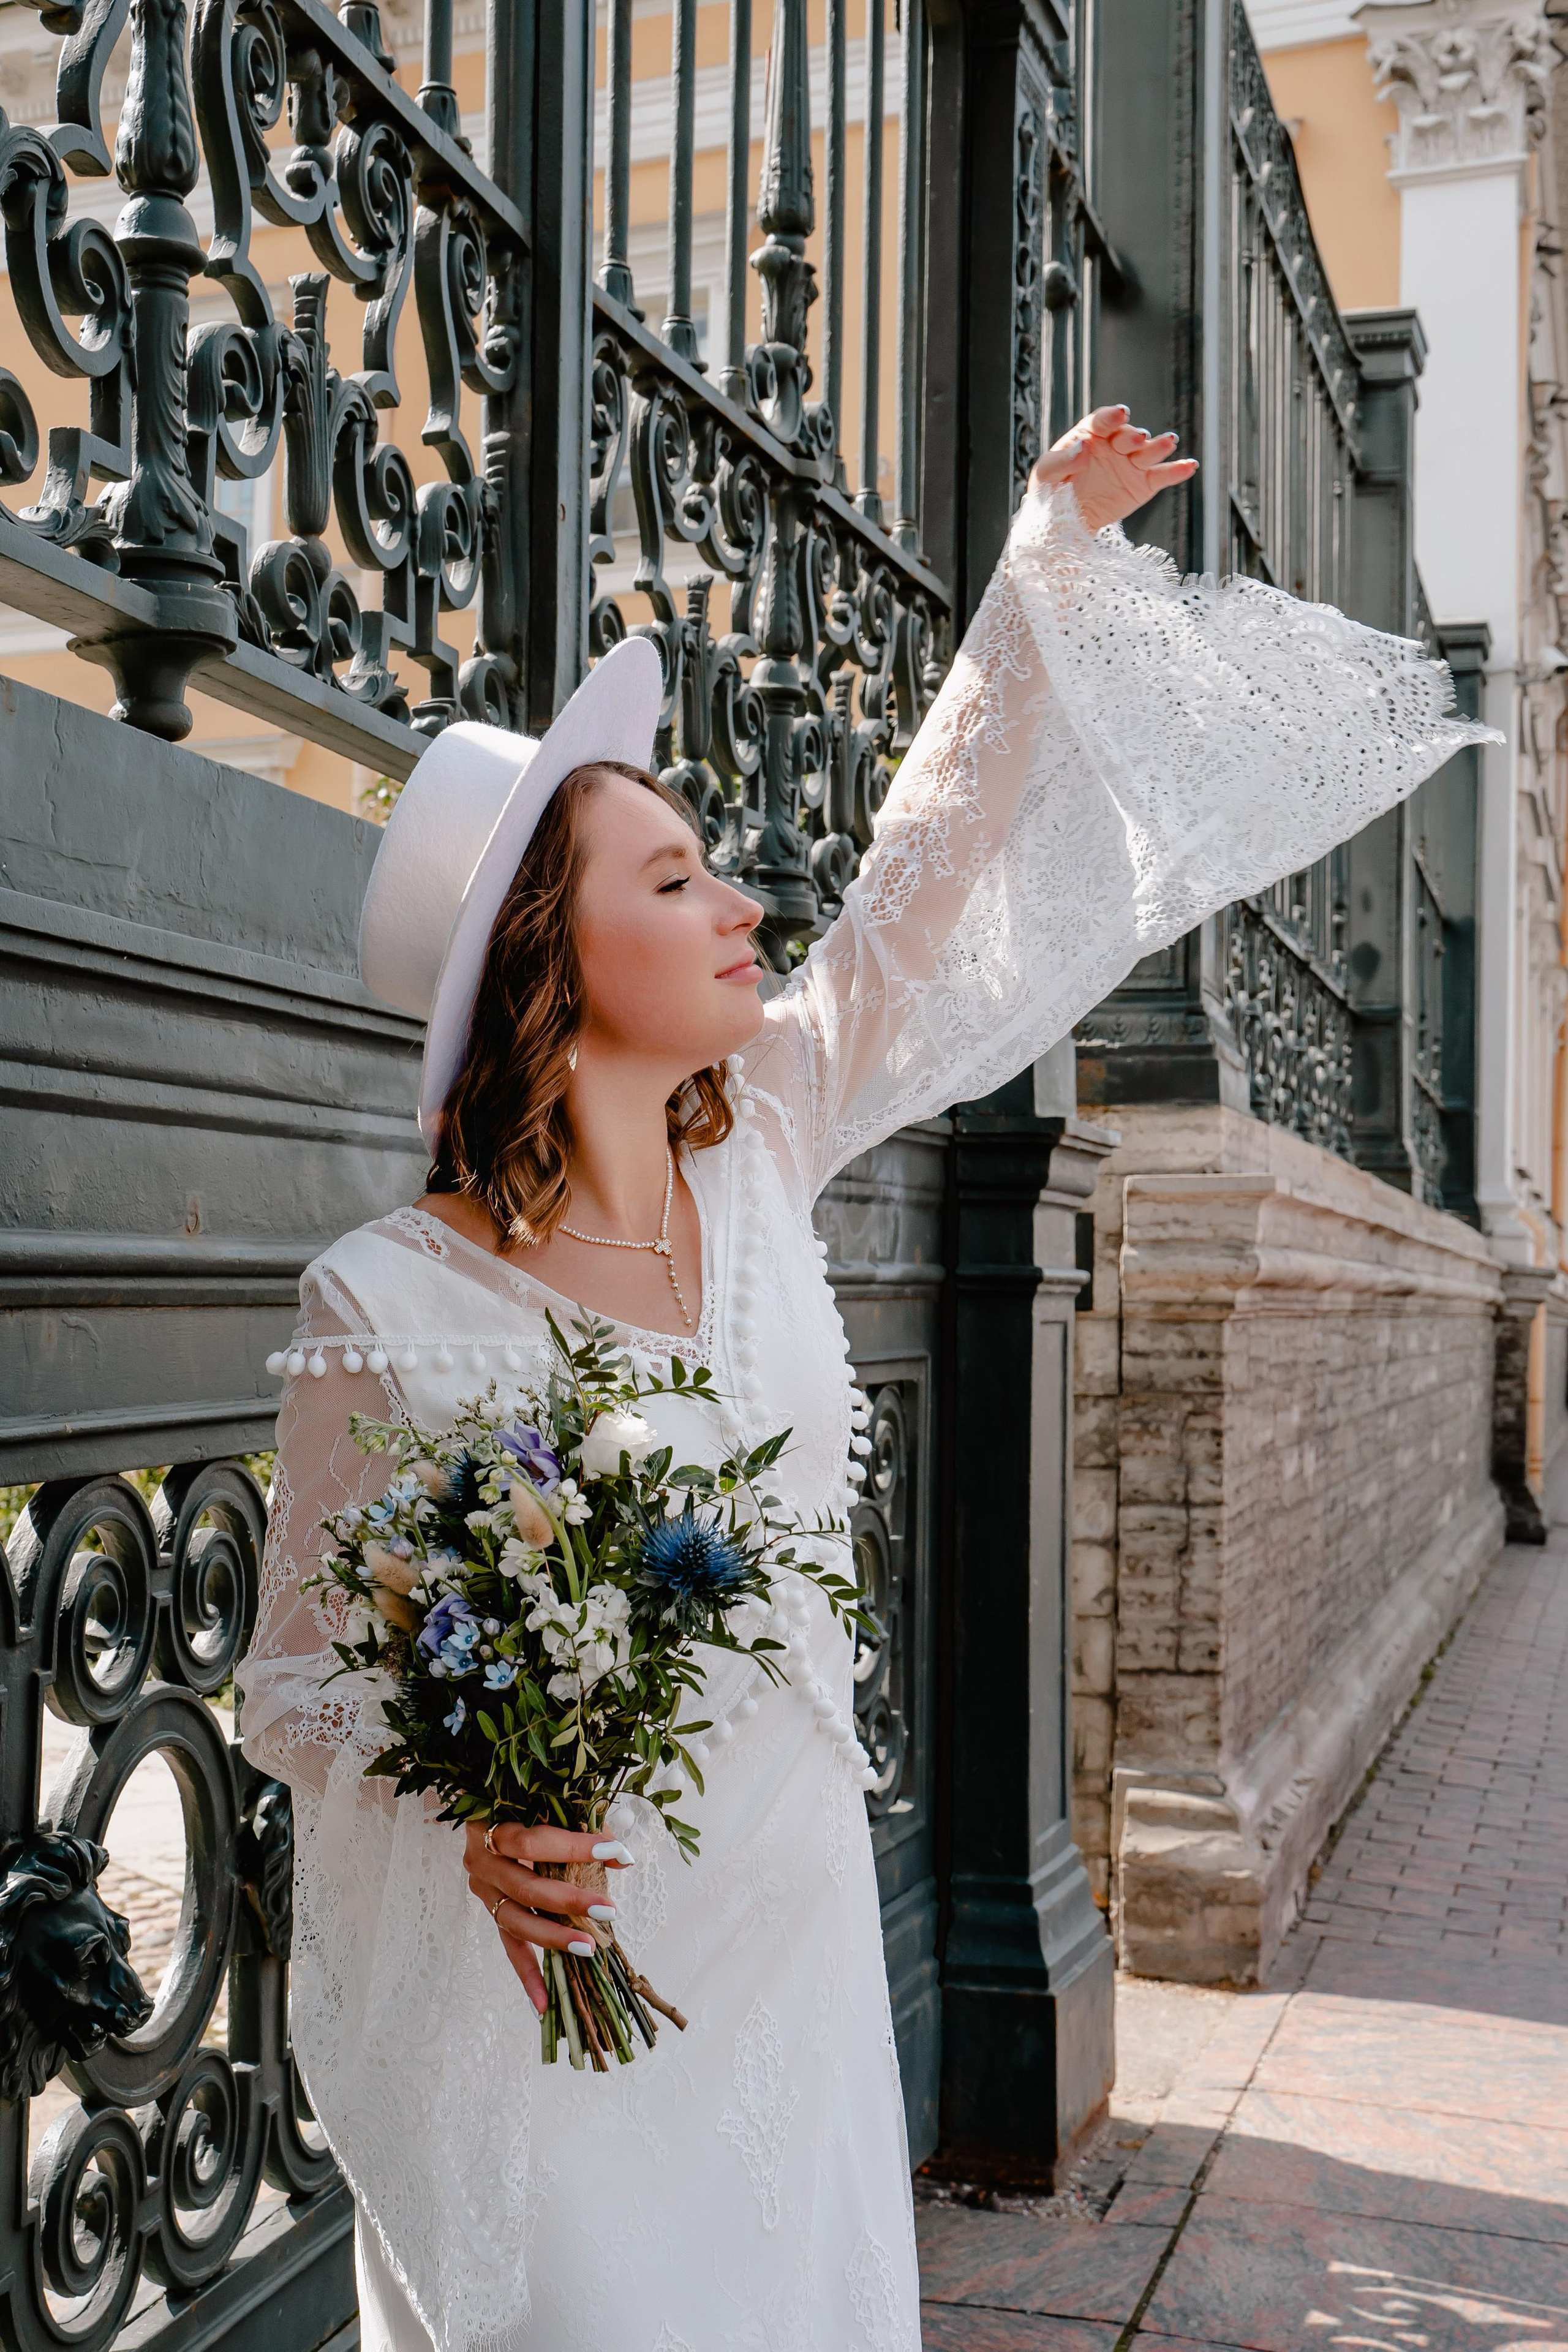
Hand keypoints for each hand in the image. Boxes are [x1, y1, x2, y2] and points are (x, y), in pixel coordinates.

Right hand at [463, 1820, 633, 2015]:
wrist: (485, 1808)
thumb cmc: (523, 1803)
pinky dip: (528, 1976)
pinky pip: (509, 1947)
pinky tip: (544, 2004)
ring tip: (588, 1948)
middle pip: (526, 1887)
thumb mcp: (546, 1804)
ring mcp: (485, 1890)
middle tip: (607, 1909)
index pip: (533, 1841)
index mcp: (492, 1826)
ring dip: (554, 1938)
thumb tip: (621, 1853)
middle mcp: (483, 1861)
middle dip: (569, 1900)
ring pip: (516, 1922)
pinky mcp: (493, 1912)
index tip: (615, 1851)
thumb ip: (581, 1824)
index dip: (575, 1846)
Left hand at [1030, 404, 1196, 533]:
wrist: (1063, 520)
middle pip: (1128, 436)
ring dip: (1159, 446)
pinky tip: (1190, 466)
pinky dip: (1177, 471)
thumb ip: (1062, 461)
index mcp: (1090, 435)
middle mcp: (1115, 445)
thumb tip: (1084, 448)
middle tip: (1139, 438)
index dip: (1111, 416)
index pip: (1103, 421)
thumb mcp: (1046, 475)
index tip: (1120, 413)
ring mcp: (1131, 464)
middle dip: (1133, 436)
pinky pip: (1162, 476)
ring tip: (1169, 442)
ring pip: (1148, 452)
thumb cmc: (1050, 490)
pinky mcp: (1143, 485)